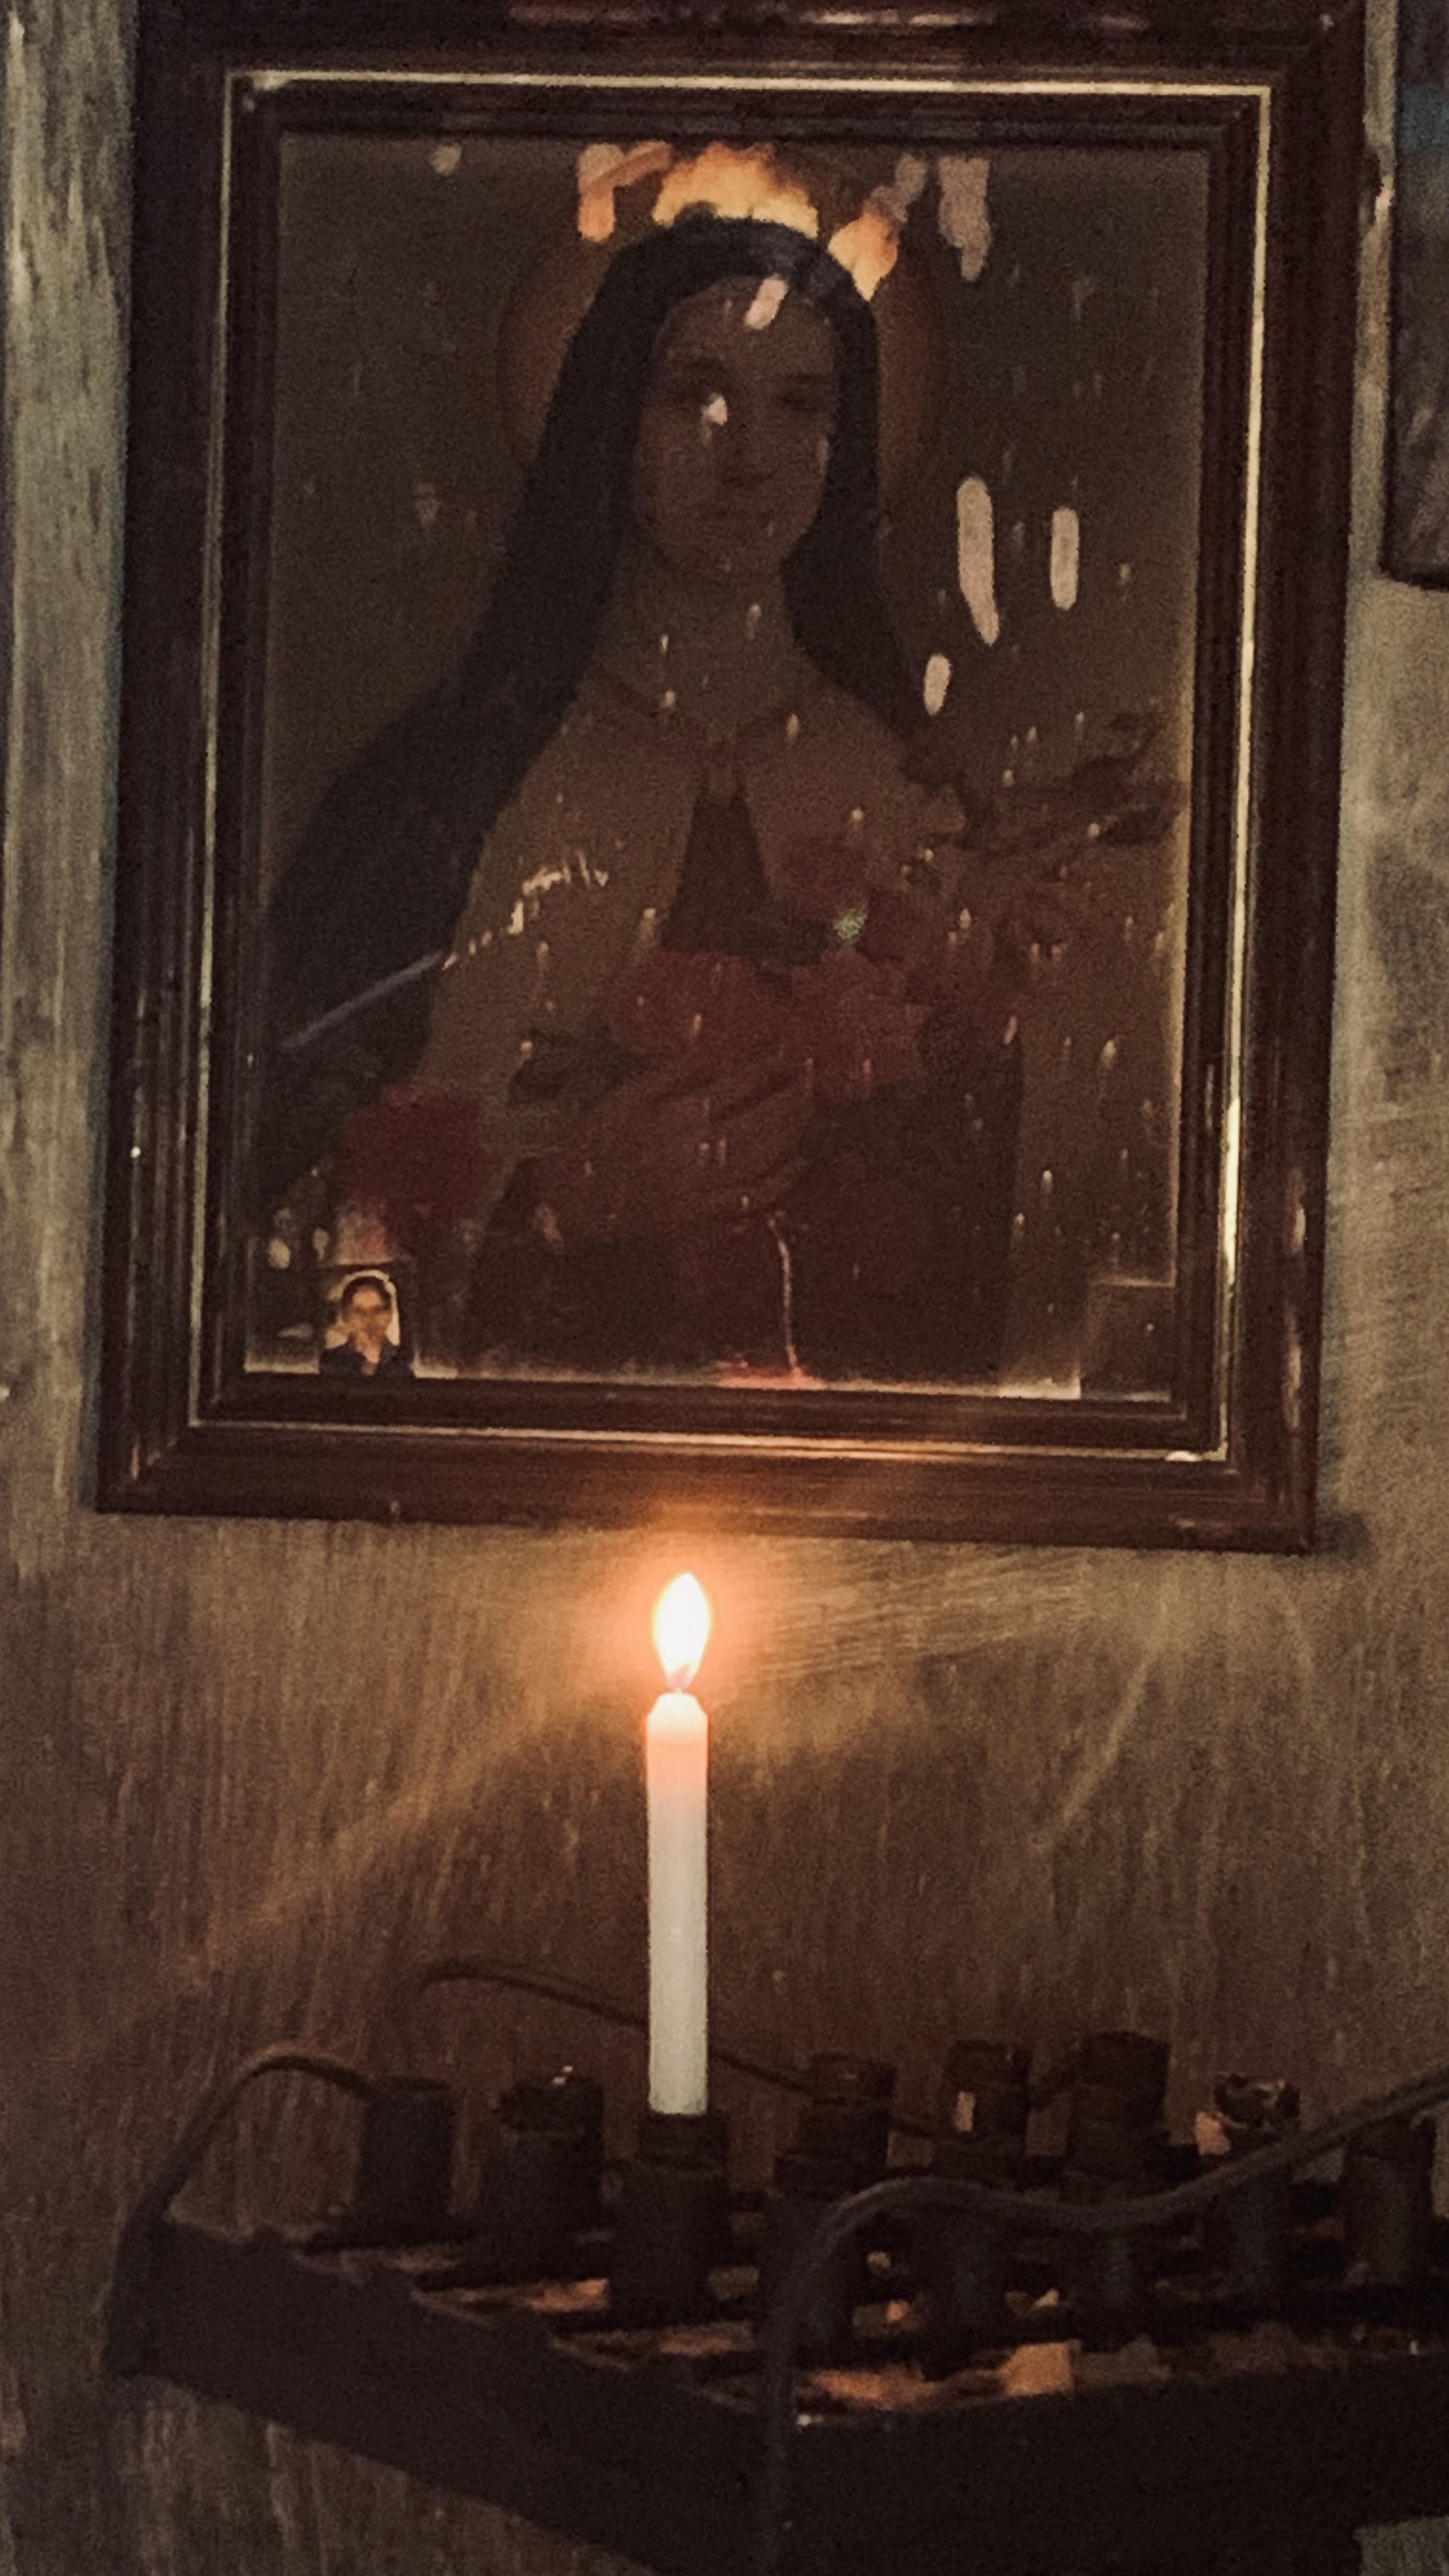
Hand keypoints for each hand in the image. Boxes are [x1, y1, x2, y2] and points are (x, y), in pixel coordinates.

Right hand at [531, 1050, 812, 1250]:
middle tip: (810, 1080)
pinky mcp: (705, 1215)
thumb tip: (719, 1055)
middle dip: (790, 1101)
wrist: (574, 1203)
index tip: (783, 1054)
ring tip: (810, 1112)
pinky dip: (781, 1181)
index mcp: (672, 1120)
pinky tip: (799, 1163)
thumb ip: (674, 1075)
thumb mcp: (627, 1096)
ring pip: (763, 1160)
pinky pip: (753, 1199)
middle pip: (759, 1124)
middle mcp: (694, 1155)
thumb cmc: (596, 1142)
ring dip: (793, 1135)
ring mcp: (703, 1189)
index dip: (763, 1070)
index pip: (733, 1089)